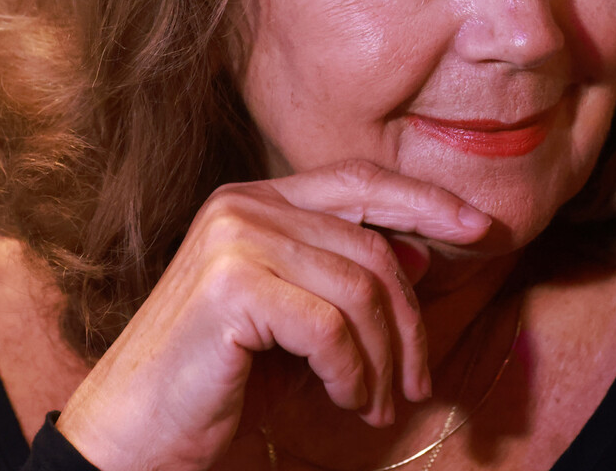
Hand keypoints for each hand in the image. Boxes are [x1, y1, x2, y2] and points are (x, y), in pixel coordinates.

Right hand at [55, 160, 493, 470]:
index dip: (425, 200)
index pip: (360, 180)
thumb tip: (423, 253)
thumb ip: (344, 276)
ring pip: (360, 290)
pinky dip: (353, 374)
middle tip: (419, 382)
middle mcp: (243, 206)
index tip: (484, 227)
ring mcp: (234, 239)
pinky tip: (346, 402)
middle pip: (371, 247)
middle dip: (409, 322)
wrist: (131, 435)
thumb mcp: (294, 319)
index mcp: (255, 199)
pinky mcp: (231, 287)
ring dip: (384, 361)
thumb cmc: (216, 380)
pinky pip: (332, 329)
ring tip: (377, 405)